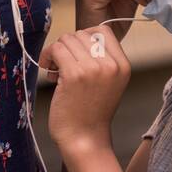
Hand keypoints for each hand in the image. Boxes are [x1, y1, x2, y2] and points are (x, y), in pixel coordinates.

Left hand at [39, 28, 130, 153]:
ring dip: (55, 52)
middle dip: (67, 46)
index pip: (103, 31)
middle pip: (82, 33)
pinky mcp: (74, 74)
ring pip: (67, 39)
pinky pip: (56, 49)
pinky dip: (48, 57)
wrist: (85, 140)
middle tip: (62, 66)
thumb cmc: (90, 113)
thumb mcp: (108, 83)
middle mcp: (111, 65)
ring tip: (56, 71)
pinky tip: (49, 72)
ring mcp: (93, 68)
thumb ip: (101, 59)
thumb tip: (77, 37)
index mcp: (123, 65)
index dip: (84, 38)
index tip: (75, 54)